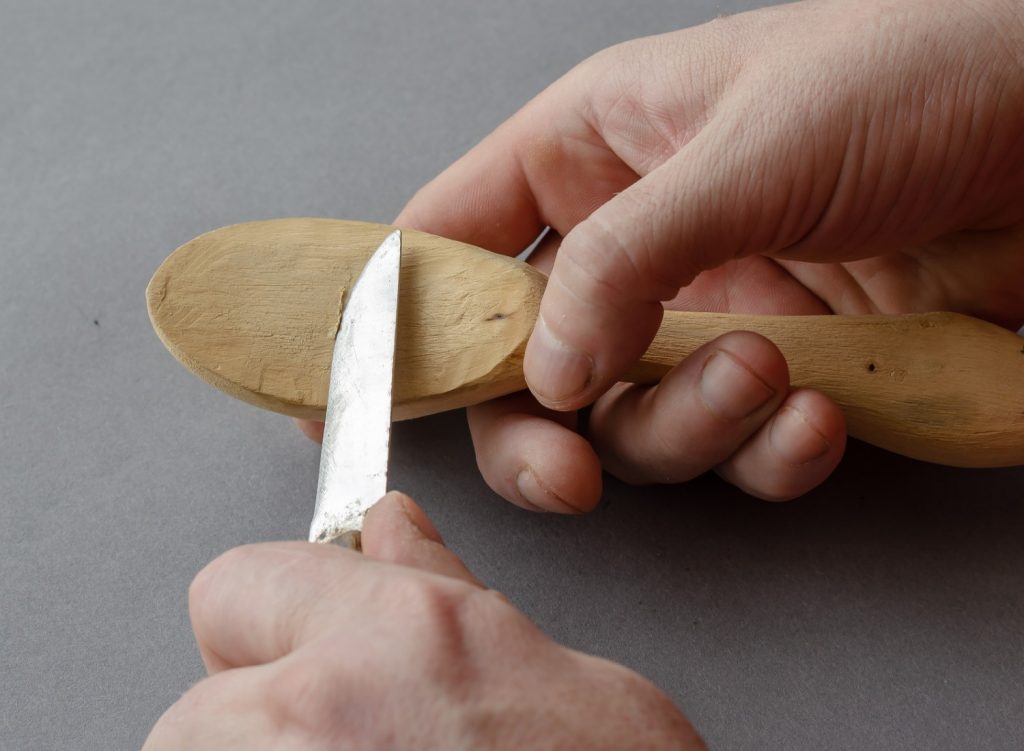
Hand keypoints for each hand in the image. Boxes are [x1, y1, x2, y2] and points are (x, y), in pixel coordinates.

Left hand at [143, 493, 703, 749]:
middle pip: (194, 705)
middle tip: (353, 745)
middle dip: (253, 721)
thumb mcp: (564, 680)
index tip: (290, 646)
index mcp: (407, 635)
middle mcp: (321, 714)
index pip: (238, 582)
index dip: (268, 620)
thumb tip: (393, 529)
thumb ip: (451, 592)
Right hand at [303, 0, 1023, 504]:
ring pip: (635, 420)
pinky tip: (820, 415)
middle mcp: (635, 239)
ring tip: (767, 373)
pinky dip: (770, 451)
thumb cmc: (914, 76)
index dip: (393, 318)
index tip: (342, 399)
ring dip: (690, 423)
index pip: (450, 240)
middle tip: (569, 473)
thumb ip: (627, 262)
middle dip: (544, 433)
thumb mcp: (744, 149)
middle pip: (528, 367)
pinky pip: (737, 446)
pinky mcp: (780, 369)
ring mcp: (704, 310)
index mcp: (593, 150)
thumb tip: (544, 373)